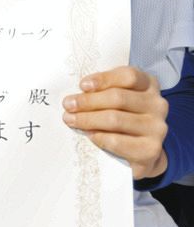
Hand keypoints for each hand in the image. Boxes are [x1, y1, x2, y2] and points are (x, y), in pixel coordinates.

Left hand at [63, 65, 167, 180]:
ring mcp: (157, 127)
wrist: (142, 150)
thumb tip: (74, 95)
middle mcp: (157, 104)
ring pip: (115, 119)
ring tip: (70, 119)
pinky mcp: (151, 149)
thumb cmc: (123, 116)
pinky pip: (117, 141)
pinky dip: (99, 137)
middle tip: (68, 105)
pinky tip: (89, 135)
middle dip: (88, 101)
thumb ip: (103, 90)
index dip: (103, 79)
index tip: (82, 85)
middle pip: (118, 98)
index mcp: (148, 85)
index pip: (128, 76)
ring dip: (87, 119)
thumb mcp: (116, 97)